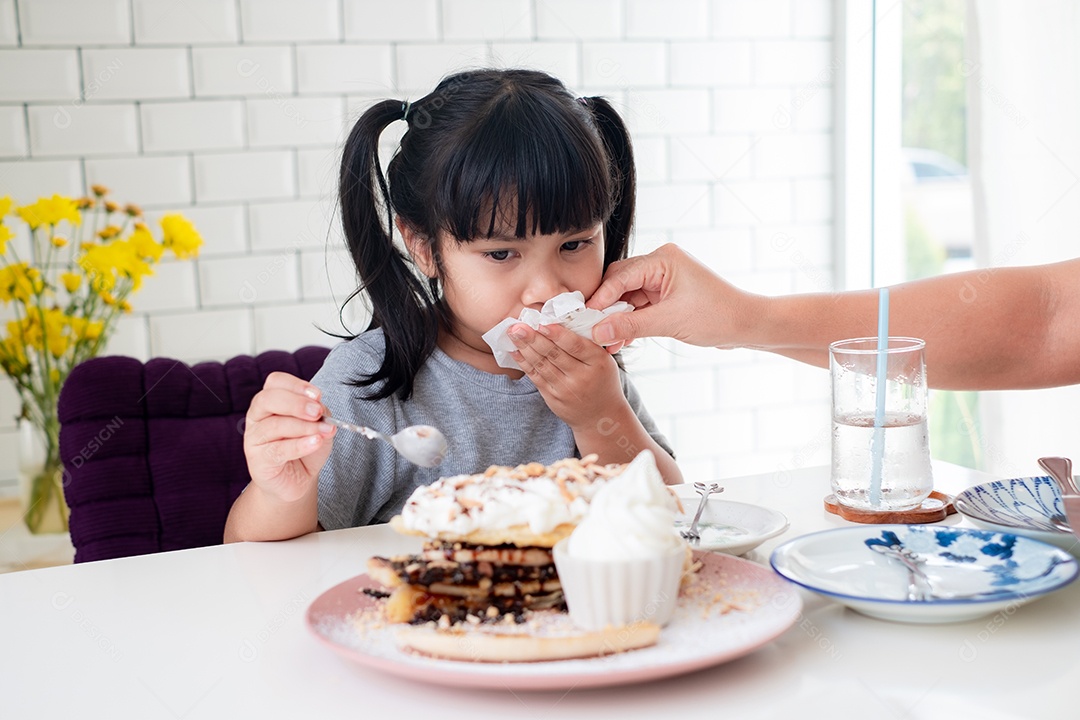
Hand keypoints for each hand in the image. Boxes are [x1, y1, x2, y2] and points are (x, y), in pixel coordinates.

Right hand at [243, 372, 335, 502]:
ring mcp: (254, 438)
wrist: (299, 480)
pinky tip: (315, 443)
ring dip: (304, 427)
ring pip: (275, 425)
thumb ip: (319, 413)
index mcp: (271, 401)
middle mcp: (257, 416)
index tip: (317, 395)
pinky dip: (300, 445)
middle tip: (317, 412)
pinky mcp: (258, 461)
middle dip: (296, 403)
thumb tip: (319, 408)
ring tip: (324, 432)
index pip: (276, 382)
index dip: (296, 385)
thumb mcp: (318, 424)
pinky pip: (278, 450)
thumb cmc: (306, 448)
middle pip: (268, 399)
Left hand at [508, 322, 626, 430]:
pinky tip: (515, 351)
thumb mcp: (604, 360)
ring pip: (542, 365)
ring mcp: (566, 389)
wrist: (601, 416)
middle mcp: (582, 377)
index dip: (557, 334)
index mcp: (598, 362)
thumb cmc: (602, 380)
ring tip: (513, 333)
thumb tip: (558, 320)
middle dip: (534, 338)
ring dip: (525, 348)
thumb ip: (586, 343)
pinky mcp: (553, 398)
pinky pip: (536, 377)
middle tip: (518, 325)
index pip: (576, 345)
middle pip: (554, 354)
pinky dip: (524, 363)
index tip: (542, 323)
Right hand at [586, 243, 758, 348]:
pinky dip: (629, 322)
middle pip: (619, 283)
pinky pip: (638, 307)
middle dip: (605, 308)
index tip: (585, 318)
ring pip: (627, 297)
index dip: (600, 298)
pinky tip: (619, 339)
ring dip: (616, 318)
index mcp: (663, 259)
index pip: (620, 276)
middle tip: (590, 329)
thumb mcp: (670, 322)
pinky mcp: (665, 296)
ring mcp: (663, 280)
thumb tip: (599, 331)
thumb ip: (631, 325)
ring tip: (604, 340)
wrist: (747, 325)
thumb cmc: (717, 316)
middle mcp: (661, 264)